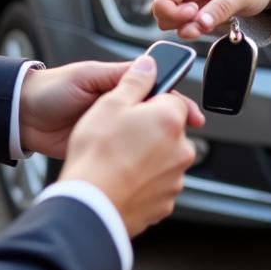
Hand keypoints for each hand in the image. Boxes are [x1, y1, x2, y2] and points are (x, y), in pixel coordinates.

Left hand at [19, 60, 202, 157]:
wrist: (23, 117)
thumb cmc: (52, 89)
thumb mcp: (88, 76)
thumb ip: (118, 75)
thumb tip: (150, 65)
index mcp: (118, 86)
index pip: (156, 92)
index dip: (175, 103)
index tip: (192, 116)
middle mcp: (119, 109)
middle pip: (154, 120)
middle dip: (170, 130)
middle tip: (182, 142)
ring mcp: (112, 132)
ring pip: (143, 141)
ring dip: (156, 149)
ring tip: (166, 159)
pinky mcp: (102, 152)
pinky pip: (126, 158)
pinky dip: (138, 163)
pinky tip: (147, 171)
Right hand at [58, 56, 203, 237]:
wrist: (89, 205)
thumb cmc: (97, 153)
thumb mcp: (110, 102)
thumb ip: (135, 79)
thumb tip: (149, 64)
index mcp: (170, 120)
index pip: (173, 99)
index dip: (151, 100)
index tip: (135, 107)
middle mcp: (180, 151)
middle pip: (169, 130)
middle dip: (149, 129)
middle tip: (120, 131)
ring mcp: (173, 181)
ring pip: (162, 158)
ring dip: (145, 155)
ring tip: (115, 157)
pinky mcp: (163, 205)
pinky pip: (154, 184)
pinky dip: (141, 180)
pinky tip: (118, 177)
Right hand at [152, 0, 270, 40]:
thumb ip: (219, 10)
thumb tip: (199, 24)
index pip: (162, 1)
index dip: (176, 15)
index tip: (198, 17)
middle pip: (161, 13)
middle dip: (181, 24)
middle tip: (206, 22)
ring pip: (170, 21)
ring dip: (188, 28)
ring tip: (211, 22)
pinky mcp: (192, 9)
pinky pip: (183, 25)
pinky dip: (194, 30)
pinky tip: (210, 24)